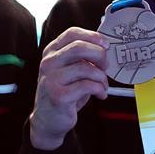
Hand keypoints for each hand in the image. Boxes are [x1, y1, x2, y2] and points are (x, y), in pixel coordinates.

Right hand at [29, 27, 108, 149]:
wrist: (48, 120)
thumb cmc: (64, 92)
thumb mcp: (70, 70)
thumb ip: (82, 57)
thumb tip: (104, 48)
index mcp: (51, 52)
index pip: (72, 34)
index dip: (92, 36)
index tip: (105, 45)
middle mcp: (48, 63)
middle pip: (79, 47)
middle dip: (100, 55)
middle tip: (106, 66)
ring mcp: (51, 79)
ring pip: (86, 68)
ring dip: (101, 77)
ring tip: (103, 86)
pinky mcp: (59, 95)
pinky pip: (87, 85)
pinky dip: (100, 89)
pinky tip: (100, 94)